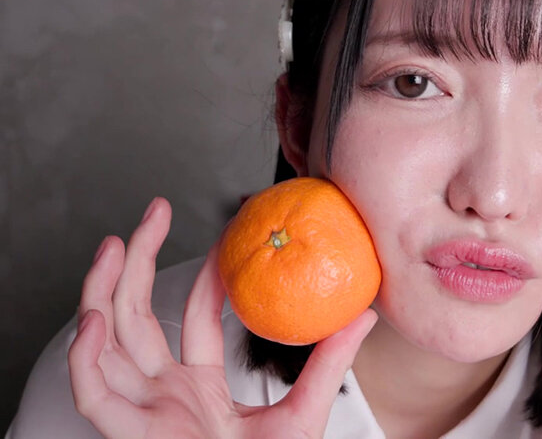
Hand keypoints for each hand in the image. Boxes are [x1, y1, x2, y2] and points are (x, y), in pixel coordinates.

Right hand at [68, 197, 377, 437]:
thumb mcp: (306, 411)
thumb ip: (330, 363)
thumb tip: (366, 313)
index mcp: (200, 388)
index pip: (194, 319)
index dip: (204, 277)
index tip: (222, 239)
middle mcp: (165, 393)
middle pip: (138, 317)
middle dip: (139, 262)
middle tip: (152, 214)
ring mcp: (144, 411)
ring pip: (107, 343)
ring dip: (101, 291)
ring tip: (112, 245)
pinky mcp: (130, 435)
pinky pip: (93, 394)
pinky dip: (86, 358)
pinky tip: (95, 320)